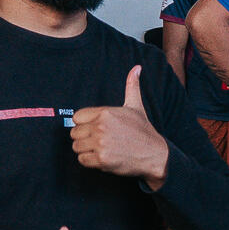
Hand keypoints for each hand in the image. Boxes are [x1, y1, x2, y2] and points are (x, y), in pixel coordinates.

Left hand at [69, 67, 169, 185]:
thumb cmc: (143, 130)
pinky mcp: (102, 160)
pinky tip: (102, 158)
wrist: (154, 154)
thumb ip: (132, 86)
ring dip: (86, 150)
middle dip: (84, 138)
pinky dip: (90, 161)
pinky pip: (82, 160)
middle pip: (74, 133)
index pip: (76, 117)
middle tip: (99, 141)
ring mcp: (101, 144)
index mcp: (105, 113)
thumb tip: (136, 68)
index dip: (84, 124)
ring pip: (76, 147)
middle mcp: (101, 127)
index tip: (95, 128)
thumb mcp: (136, 106)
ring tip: (101, 149)